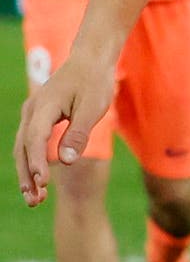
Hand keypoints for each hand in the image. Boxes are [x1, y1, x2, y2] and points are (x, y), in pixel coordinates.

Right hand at [15, 56, 116, 205]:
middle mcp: (32, 111)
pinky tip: (38, 180)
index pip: (35, 139)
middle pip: (23, 148)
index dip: (37, 162)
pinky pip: (29, 143)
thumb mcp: (93, 108)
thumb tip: (65, 161)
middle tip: (35, 201)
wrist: (90, 60)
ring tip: (35, 198)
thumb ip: (78, 134)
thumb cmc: (94, 82)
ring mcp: (32, 114)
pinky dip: (32, 161)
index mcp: (44, 106)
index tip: (42, 183)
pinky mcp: (38, 118)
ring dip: (27, 173)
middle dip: (27, 176)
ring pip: (23, 148)